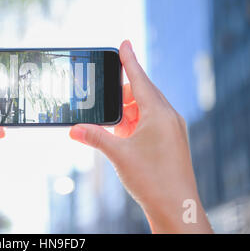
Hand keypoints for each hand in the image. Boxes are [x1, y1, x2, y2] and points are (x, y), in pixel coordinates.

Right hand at [69, 40, 212, 233]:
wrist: (176, 208)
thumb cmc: (152, 180)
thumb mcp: (118, 154)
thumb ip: (94, 137)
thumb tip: (72, 129)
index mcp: (159, 113)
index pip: (140, 79)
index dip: (129, 60)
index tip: (124, 43)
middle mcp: (169, 117)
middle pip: (142, 93)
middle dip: (121, 95)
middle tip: (104, 103)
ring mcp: (172, 129)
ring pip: (146, 108)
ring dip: (127, 113)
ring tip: (113, 126)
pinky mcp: (172, 140)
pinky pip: (152, 121)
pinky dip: (135, 123)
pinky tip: (125, 135)